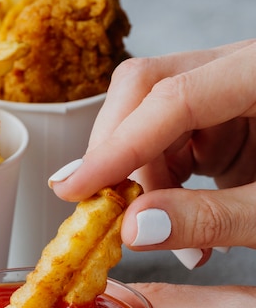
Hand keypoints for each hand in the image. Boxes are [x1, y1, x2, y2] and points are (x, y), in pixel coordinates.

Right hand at [49, 40, 255, 258]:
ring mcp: (222, 90)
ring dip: (138, 179)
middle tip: (105, 212)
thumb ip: (211, 218)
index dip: (117, 146)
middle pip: (144, 87)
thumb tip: (134, 229)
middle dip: (114, 153)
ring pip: (146, 116)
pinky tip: (173, 220)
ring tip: (164, 236)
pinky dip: (157, 184)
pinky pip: (165, 139)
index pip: (171, 97)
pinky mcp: (216, 116)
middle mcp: (233, 71)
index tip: (74, 189)